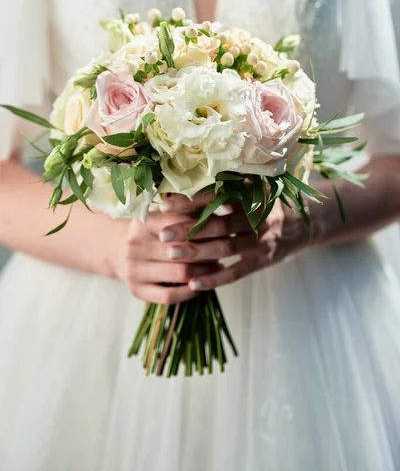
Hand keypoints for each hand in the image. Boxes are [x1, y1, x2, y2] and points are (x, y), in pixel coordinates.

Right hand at [111, 210, 220, 303]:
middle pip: (182, 250)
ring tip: (218, 266)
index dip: (204, 227)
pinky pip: (169, 296)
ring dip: (204, 272)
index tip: (221, 228)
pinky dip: (189, 292)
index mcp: (143, 222)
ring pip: (179, 274)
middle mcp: (135, 245)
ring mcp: (134, 269)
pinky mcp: (136, 290)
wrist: (114, 249)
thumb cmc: (149, 230)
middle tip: (225, 249)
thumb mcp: (161, 215)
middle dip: (208, 251)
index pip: (179, 224)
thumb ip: (185, 211)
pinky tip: (201, 285)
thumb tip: (217, 214)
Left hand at [157, 192, 312, 295]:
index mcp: (252, 194)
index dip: (190, 201)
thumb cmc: (268, 202)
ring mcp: (262, 241)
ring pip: (226, 248)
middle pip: (220, 224)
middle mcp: (258, 216)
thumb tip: (182, 186)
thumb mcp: (253, 187)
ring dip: (198, 253)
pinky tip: (192, 283)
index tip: (164, 205)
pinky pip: (237, 272)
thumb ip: (225, 187)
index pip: (217, 195)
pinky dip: (214, 278)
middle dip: (189, 230)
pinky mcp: (263, 261)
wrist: (305, 223)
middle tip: (163, 235)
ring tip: (171, 255)